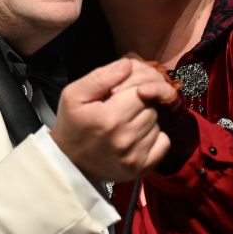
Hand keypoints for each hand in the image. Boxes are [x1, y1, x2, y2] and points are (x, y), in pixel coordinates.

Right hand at [51, 58, 170, 184]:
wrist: (68, 162)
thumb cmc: (72, 124)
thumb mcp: (74, 94)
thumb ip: (101, 76)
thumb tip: (129, 65)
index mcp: (109, 118)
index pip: (141, 91)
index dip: (134, 87)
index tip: (121, 93)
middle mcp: (125, 138)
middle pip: (151, 107)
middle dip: (140, 103)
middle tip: (122, 107)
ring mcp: (134, 156)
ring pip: (157, 123)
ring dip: (146, 119)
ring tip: (127, 122)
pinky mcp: (141, 168)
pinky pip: (164, 143)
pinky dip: (155, 137)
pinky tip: (137, 136)